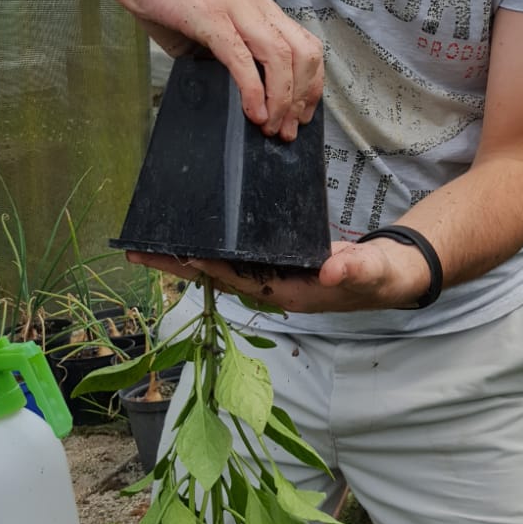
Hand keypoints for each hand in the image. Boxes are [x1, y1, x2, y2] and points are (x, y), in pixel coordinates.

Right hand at [104, 0, 322, 138]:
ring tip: (271, 126)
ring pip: (280, 57)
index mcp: (261, 10)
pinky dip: (253, 90)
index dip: (311, 86)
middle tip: (288, 129)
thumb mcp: (209, 30)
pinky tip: (253, 112)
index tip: (301, 116)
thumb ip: (226, 55)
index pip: (307, 48)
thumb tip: (237, 91)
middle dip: (302, 97)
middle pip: (304, 54)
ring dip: (281, 99)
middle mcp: (257, 8)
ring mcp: (235, 10)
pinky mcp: (210, 17)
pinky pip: (242, 57)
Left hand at [127, 238, 432, 312]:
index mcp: (286, 293)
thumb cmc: (378, 276)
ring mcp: (270, 276)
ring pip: (219, 267)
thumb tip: (329, 270)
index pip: (236, 279)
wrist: (388, 276)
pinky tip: (193, 230)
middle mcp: (270, 288)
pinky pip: (234, 255)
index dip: (206, 267)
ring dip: (185, 256)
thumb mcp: (371, 272)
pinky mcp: (275, 262)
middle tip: (134, 251)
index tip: (176, 252)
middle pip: (214, 277)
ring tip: (150, 240)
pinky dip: (210, 244)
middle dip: (176, 265)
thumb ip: (352, 270)